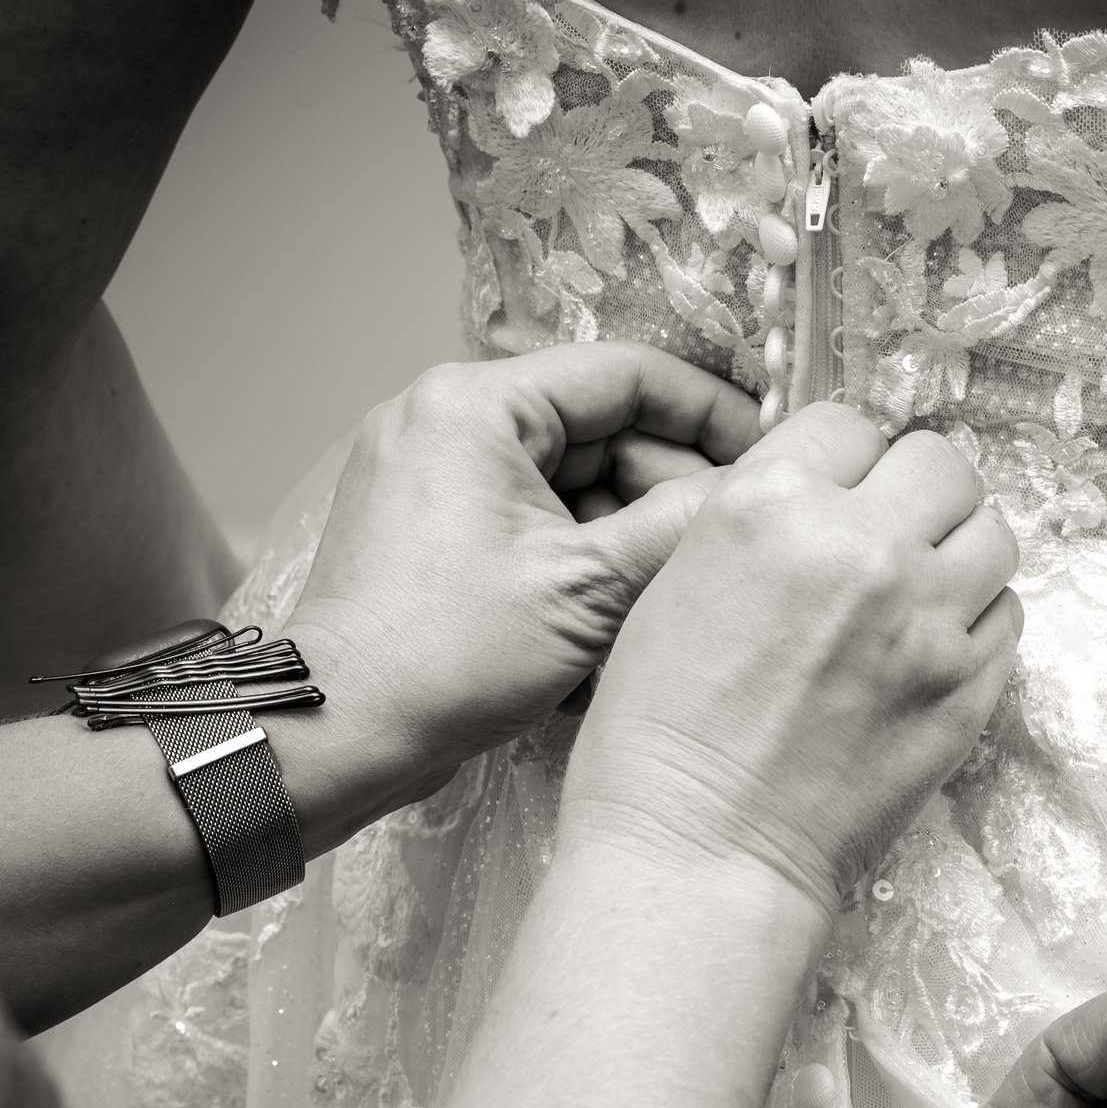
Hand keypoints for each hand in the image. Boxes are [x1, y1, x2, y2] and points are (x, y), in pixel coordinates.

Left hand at [280, 342, 759, 836]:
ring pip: (573, 478)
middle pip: (601, 428)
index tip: (767, 460)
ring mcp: (432, 469)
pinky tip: (616, 611)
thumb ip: (684, 525)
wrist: (339, 732)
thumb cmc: (447, 656)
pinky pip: (533, 514)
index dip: (713, 414)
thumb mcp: (592, 588)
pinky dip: (582, 552)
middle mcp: (445, 417)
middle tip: (723, 544)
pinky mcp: (430, 521)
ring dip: (629, 530)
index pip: (628, 375)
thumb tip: (761, 489)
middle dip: (668, 487)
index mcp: (477, 404)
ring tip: (669, 592)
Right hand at [562, 402, 1020, 917]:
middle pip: (941, 466)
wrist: (701, 852)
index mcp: (771, 506)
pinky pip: (1007, 615)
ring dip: (958, 551)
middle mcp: (863, 548)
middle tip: (888, 537)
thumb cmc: (659, 733)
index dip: (841, 461)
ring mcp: (930, 620)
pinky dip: (976, 622)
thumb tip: (826, 492)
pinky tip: (930, 651)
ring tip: (919, 590)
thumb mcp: (677, 582)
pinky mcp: (970, 689)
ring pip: (992, 534)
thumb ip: (761, 520)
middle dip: (914, 494)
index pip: (848, 425)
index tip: (834, 495)